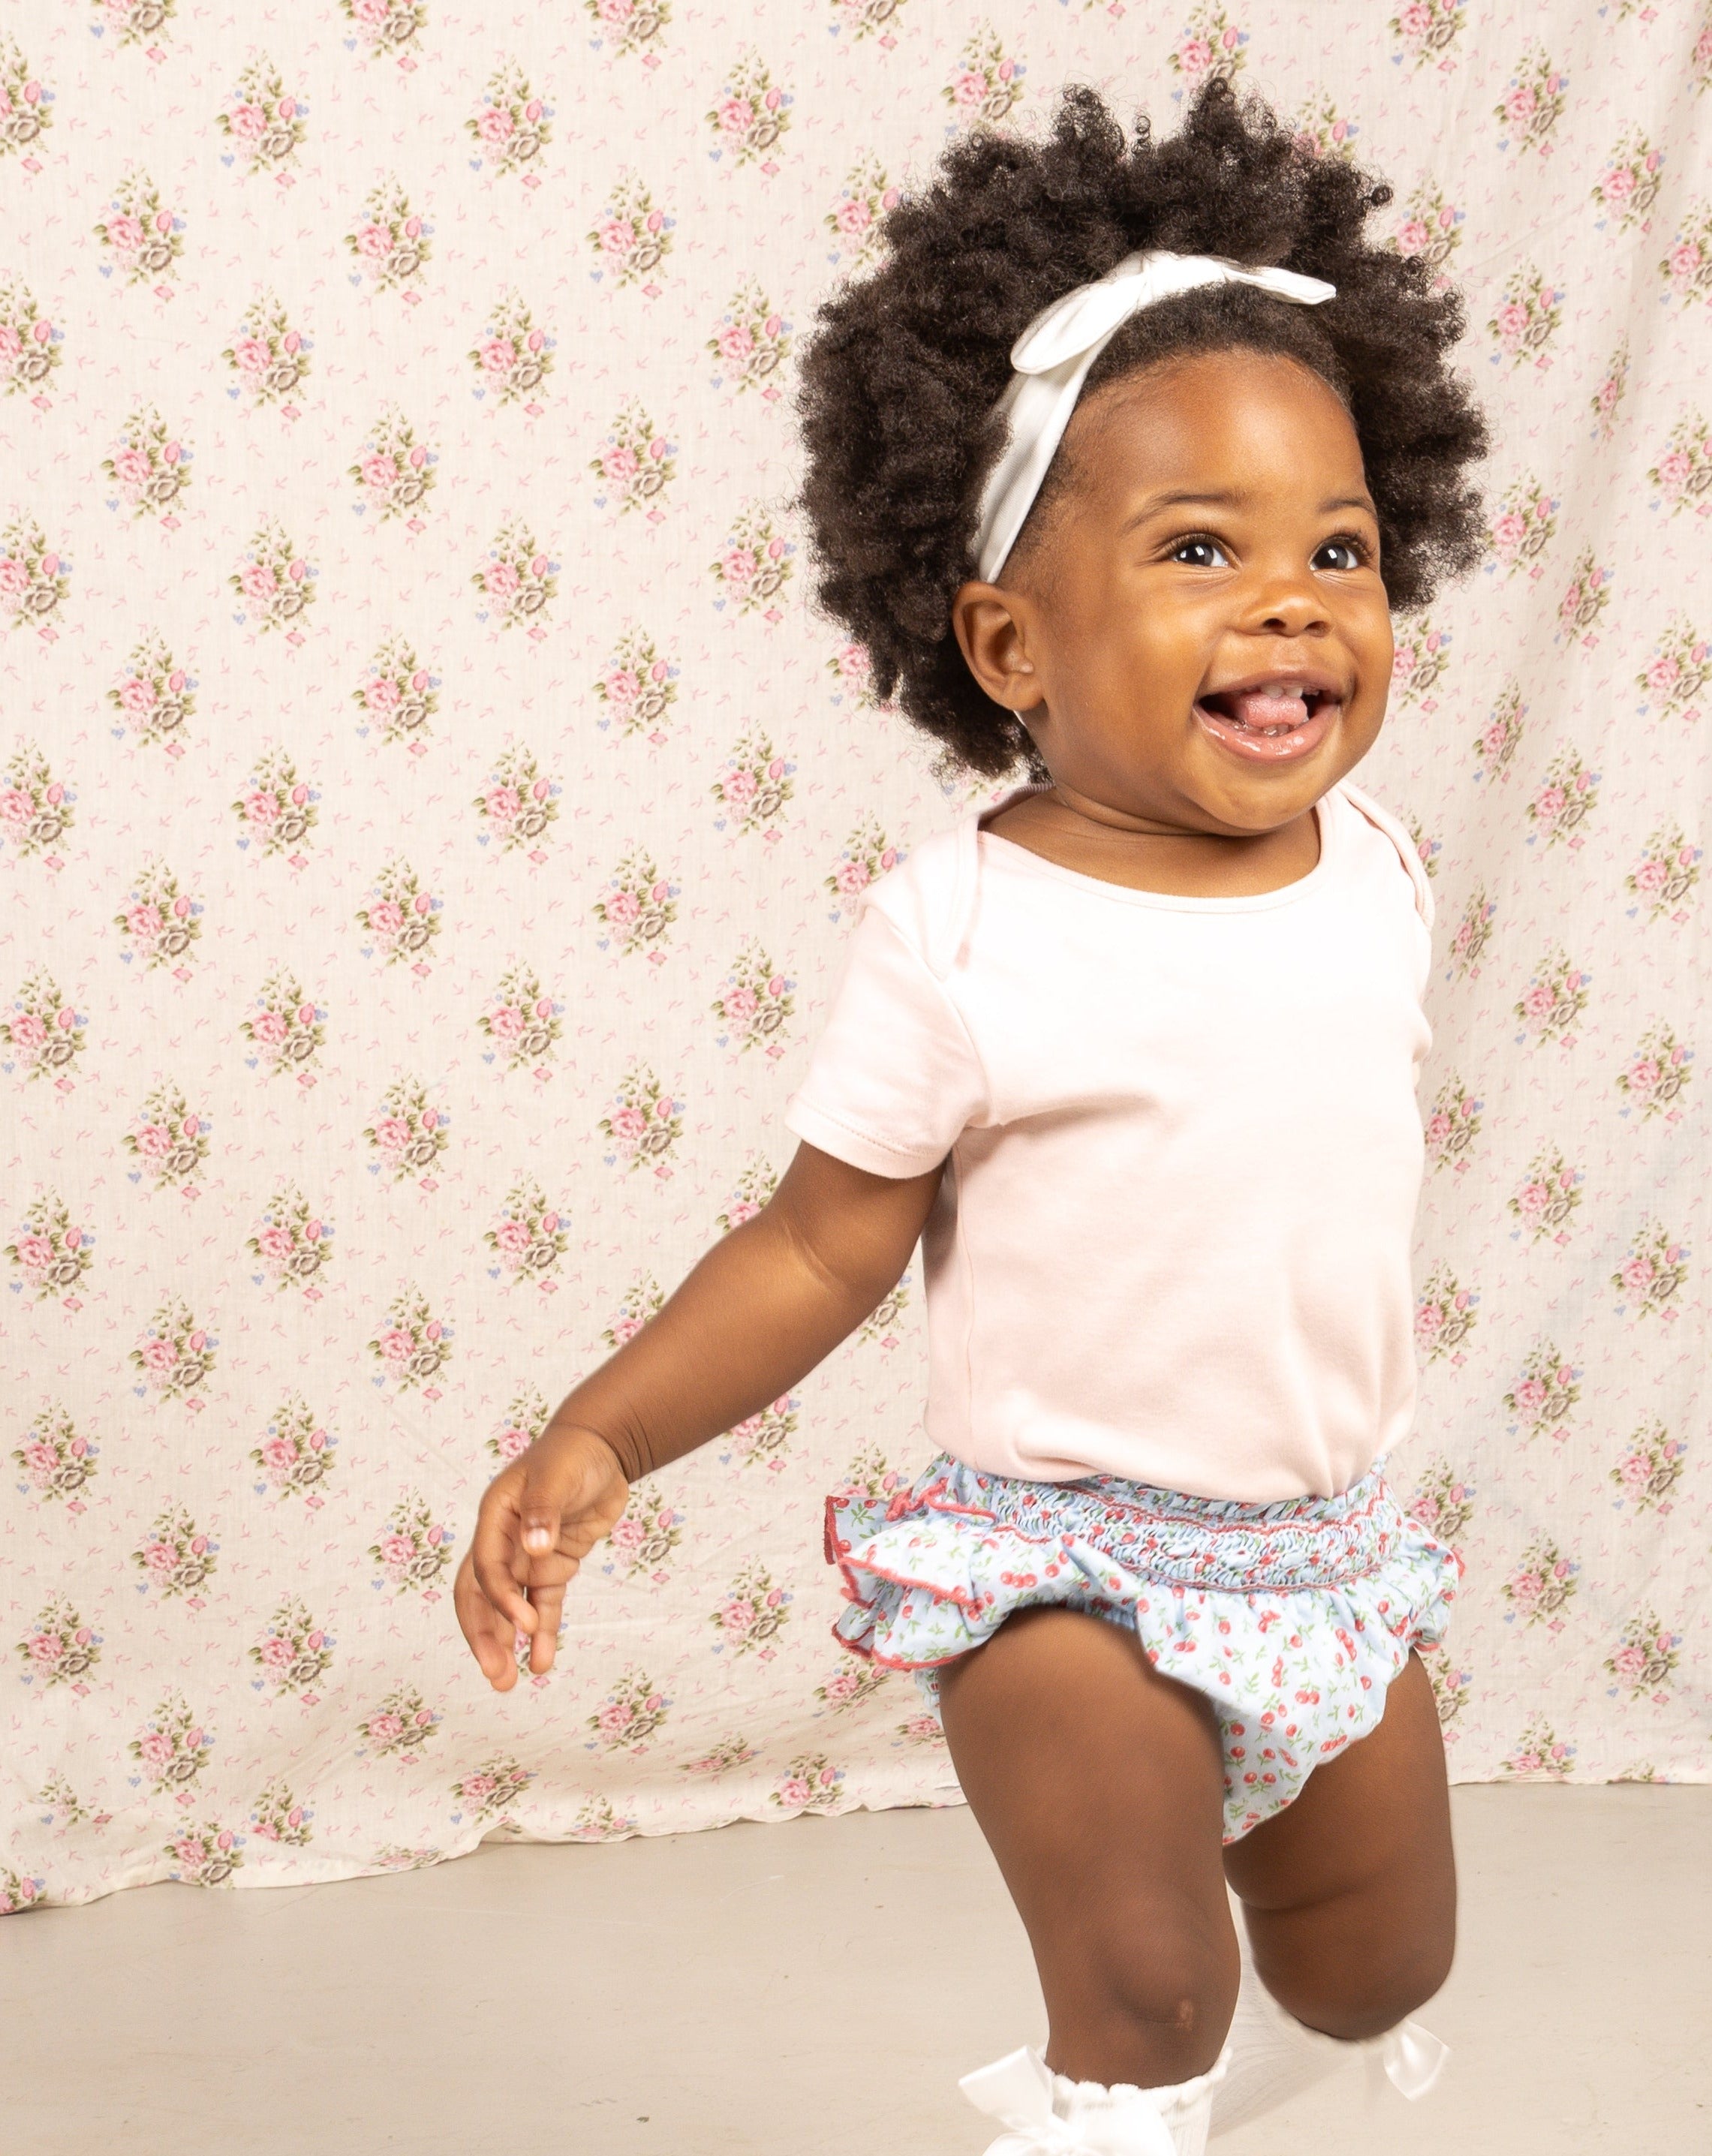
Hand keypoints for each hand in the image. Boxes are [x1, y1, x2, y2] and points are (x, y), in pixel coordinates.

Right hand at [454, 1425, 630, 1690]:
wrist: (601, 1448)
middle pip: (482, 1597)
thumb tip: (535, 1549)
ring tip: (508, 1683)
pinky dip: (542, 1633)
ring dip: (506, 1644)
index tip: (523, 1626)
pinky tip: (542, 1663)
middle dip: (485, 1637)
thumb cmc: (572, 1454)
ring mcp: (526, 1556)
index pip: (485, 1568)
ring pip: (509, 1609)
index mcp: (494, 1518)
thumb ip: (545, 1510)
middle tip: (496, 1676)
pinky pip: (542, 1605)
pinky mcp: (552, 1566)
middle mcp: (503, 1541)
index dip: (500, 1599)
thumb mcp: (557, 1475)